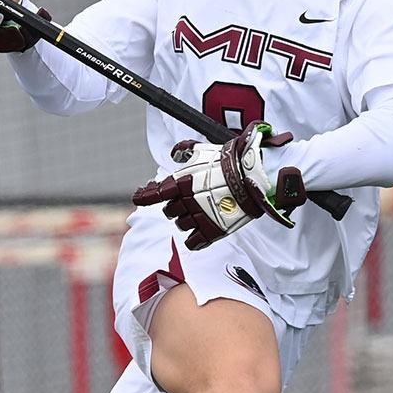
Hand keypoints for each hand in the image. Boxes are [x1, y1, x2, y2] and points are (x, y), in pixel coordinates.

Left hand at [131, 123, 307, 249]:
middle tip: (188, 202)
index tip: (139, 196)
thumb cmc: (228, 161)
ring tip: (199, 214)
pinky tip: (199, 235)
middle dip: (175, 207)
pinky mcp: (212, 231)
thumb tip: (174, 153)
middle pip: (169, 212)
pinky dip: (194, 240)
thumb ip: (184, 150)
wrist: (253, 176)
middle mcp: (186, 202)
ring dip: (186, 221)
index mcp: (181, 184)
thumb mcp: (203, 149)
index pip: (153, 194)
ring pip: (181, 226)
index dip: (144, 196)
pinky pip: (194, 243)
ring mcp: (199, 218)